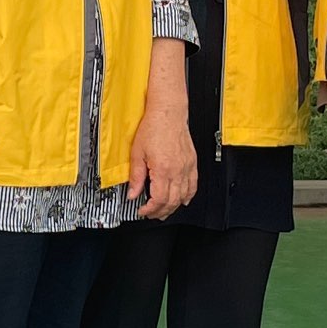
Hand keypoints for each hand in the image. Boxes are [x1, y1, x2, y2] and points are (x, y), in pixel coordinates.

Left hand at [128, 96, 197, 219]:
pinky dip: (189, 196)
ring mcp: (187, 167)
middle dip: (161, 212)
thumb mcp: (137, 153)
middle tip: (151, 214)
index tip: (143, 210)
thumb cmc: (154, 127)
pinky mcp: (192, 163)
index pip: (159, 199)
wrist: (168, 112)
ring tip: (165, 212)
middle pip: (172, 201)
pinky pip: (194, 185)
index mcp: (163, 169)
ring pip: (184, 196)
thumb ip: (136, 176)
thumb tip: (132, 193)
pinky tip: (184, 200)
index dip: (150, 209)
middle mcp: (178, 170)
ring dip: (174, 207)